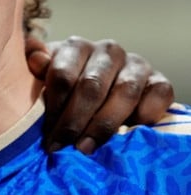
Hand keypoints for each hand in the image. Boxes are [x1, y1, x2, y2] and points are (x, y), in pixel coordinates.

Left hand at [26, 36, 173, 153]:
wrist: (101, 94)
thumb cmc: (65, 88)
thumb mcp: (43, 77)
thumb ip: (36, 66)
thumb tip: (37, 59)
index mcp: (76, 47)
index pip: (63, 75)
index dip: (54, 108)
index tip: (48, 135)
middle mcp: (108, 51)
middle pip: (91, 86)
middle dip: (75, 121)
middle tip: (64, 147)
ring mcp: (136, 64)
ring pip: (124, 92)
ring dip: (104, 124)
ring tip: (87, 148)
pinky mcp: (159, 81)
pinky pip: (159, 93)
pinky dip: (146, 113)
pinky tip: (131, 132)